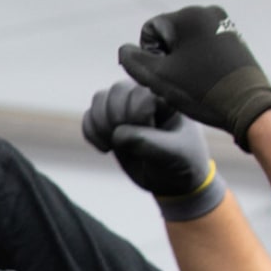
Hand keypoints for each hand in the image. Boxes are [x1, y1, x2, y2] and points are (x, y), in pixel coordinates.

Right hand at [81, 80, 223, 220]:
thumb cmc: (181, 163)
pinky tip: (105, 149)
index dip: (137, 117)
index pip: (139, 94)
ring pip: (99, 99)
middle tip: (127, 141)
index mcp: (167, 99)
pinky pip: (88, 116)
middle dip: (116, 118)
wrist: (172, 179)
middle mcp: (145, 98)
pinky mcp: (110, 122)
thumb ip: (149, 143)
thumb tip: (118, 134)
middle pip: (117, 91)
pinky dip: (90, 133)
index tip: (152, 137)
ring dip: (100, 124)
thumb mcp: (173, 155)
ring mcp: (126, 108)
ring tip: (112, 144)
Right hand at [117, 5, 270, 151]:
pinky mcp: (233, 37)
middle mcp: (207, 12)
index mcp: (189, 16)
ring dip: (180, 61)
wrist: (248, 104)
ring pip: (184, 41)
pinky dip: (198, 60)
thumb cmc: (200, 90)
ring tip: (192, 81)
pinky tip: (205, 78)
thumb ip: (133, 60)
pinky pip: (203, 45)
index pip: (149, 31)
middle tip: (178, 80)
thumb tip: (125, 50)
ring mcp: (224, 23)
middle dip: (166, 57)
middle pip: (167, 35)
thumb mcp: (157, 77)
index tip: (166, 74)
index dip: (150, 56)